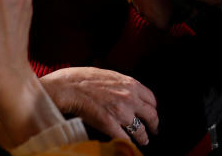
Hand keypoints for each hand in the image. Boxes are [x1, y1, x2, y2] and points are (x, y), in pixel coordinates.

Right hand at [40, 67, 158, 145]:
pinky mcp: (109, 125)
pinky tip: (127, 146)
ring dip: (143, 137)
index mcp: (130, 84)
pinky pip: (124, 139)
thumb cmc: (83, 78)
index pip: (152, 99)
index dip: (153, 108)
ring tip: (143, 140)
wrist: (67, 87)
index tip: (152, 113)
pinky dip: (127, 144)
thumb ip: (122, 84)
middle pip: (151, 115)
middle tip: (154, 130)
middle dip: (154, 125)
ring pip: (140, 130)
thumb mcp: (109, 74)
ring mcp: (120, 113)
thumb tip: (127, 91)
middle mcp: (129, 98)